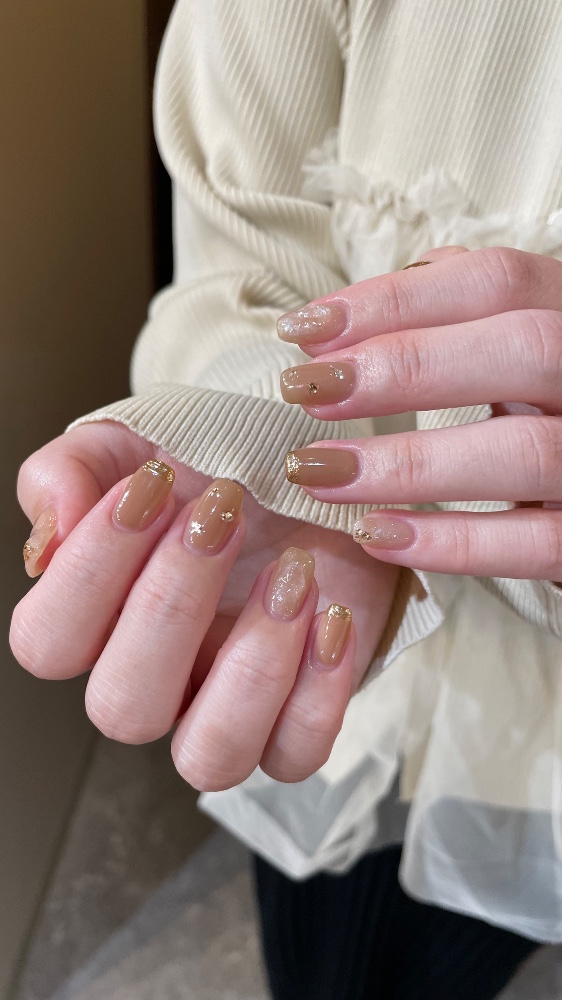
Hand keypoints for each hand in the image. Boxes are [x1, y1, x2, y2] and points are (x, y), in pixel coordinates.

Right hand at [10, 421, 397, 788]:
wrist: (313, 475)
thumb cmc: (217, 465)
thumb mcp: (133, 444)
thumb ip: (68, 473)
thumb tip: (51, 532)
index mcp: (98, 621)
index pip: (47, 643)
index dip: (90, 570)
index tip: (151, 485)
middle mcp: (155, 678)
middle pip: (121, 708)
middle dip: (171, 604)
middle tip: (222, 513)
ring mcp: (226, 706)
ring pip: (209, 757)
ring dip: (251, 665)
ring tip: (291, 572)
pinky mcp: (298, 714)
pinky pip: (296, 751)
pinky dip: (319, 688)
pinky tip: (332, 611)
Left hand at [277, 245, 561, 582]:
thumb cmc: (541, 404)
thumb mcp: (510, 346)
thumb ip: (449, 317)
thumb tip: (337, 326)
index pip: (497, 281)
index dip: (398, 300)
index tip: (306, 328)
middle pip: (525, 349)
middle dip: (405, 367)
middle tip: (306, 389)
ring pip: (526, 452)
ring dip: (408, 463)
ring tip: (316, 470)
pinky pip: (536, 544)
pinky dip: (452, 543)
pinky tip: (372, 533)